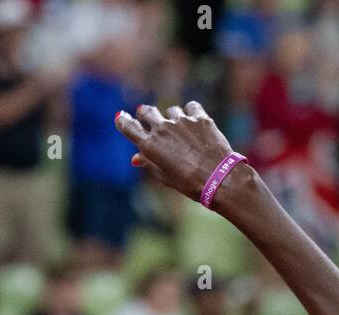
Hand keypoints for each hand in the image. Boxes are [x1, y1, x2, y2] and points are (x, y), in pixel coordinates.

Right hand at [114, 102, 240, 202]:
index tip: (121, 117)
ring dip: (172, 118)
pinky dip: (191, 113)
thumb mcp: (164, 176)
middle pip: (147, 111)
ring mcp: (181, 121)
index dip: (122, 121)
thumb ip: (149, 163)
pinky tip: (194, 122)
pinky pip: (191, 107)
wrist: (218, 178)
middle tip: (147, 116)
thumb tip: (136, 158)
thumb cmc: (188, 183)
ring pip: (171, 111)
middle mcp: (162, 129)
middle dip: (145, 113)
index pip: (128, 126)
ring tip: (181, 130)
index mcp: (149, 145)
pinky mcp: (200, 118)